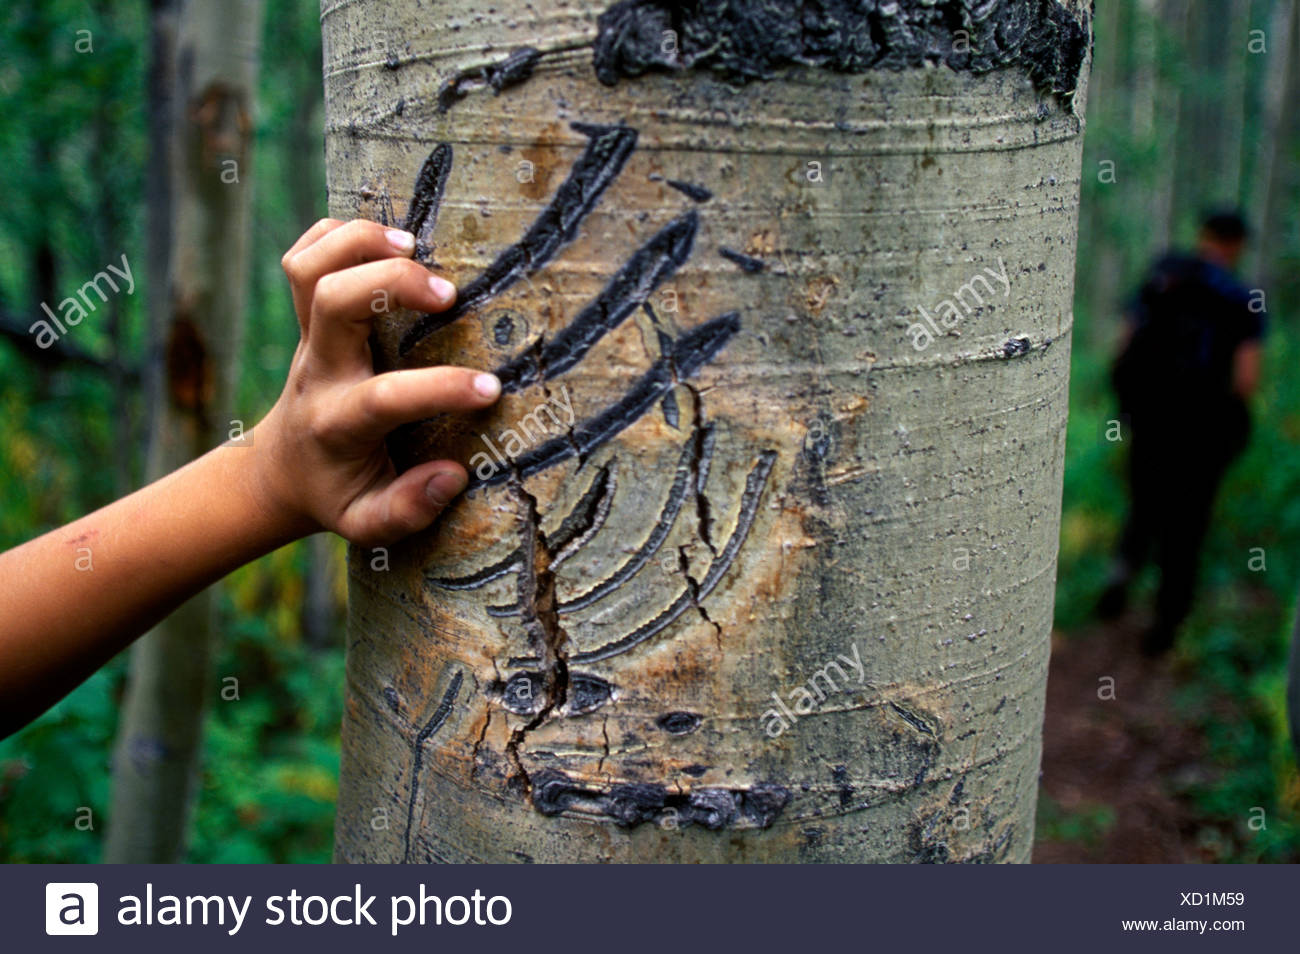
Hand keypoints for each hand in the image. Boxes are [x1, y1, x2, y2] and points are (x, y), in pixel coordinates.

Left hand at [251, 218, 499, 546]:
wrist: (281, 470)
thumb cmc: (337, 494)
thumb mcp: (367, 524)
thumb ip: (408, 509)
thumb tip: (453, 475)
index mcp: (336, 422)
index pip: (384, 397)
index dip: (440, 388)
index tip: (490, 390)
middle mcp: (317, 370)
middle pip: (332, 300)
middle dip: (392, 285)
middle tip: (449, 294)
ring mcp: (307, 336)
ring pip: (310, 265)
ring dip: (361, 242)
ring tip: (414, 246)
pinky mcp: (304, 314)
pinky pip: (304, 252)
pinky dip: (337, 232)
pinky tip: (384, 242)